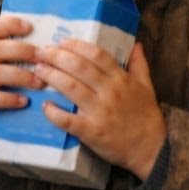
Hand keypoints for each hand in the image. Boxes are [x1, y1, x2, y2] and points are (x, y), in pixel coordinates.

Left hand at [34, 41, 166, 180]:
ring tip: (38, 70)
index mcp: (121, 79)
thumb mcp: (147, 86)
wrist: (150, 148)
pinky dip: (55, 113)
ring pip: (71, 88)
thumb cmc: (146, 116)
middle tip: (41, 52)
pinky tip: (45, 106)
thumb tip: (136, 44)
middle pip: (80, 67)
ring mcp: (100, 112)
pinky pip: (69, 121)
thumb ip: (140, 64)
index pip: (97, 55)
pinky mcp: (92, 132)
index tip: (62, 42)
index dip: (77, 46)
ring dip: (52, 76)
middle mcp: (110, 92)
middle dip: (58, 57)